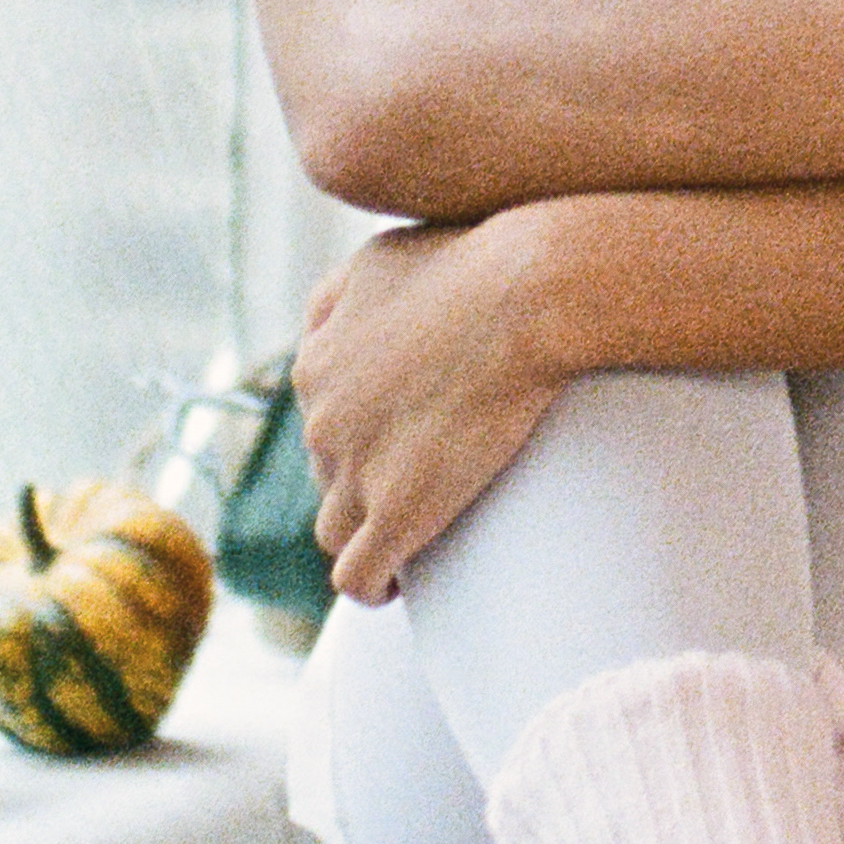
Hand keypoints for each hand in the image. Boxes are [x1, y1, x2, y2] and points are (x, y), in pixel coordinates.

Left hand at [293, 214, 566, 600]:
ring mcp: (356, 471)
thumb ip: (338, 293)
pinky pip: (358, 575)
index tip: (395, 439)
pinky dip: (372, 586)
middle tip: (420, 480)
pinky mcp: (399, 513)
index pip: (318, 416)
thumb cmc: (474, 261)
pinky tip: (397, 586)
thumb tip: (321, 325)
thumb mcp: (377, 257)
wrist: (528, 292)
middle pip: (326, 473)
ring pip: (335, 529)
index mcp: (315, 362)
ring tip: (405, 541)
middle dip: (363, 480)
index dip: (356, 433)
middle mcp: (321, 420)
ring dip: (364, 535)